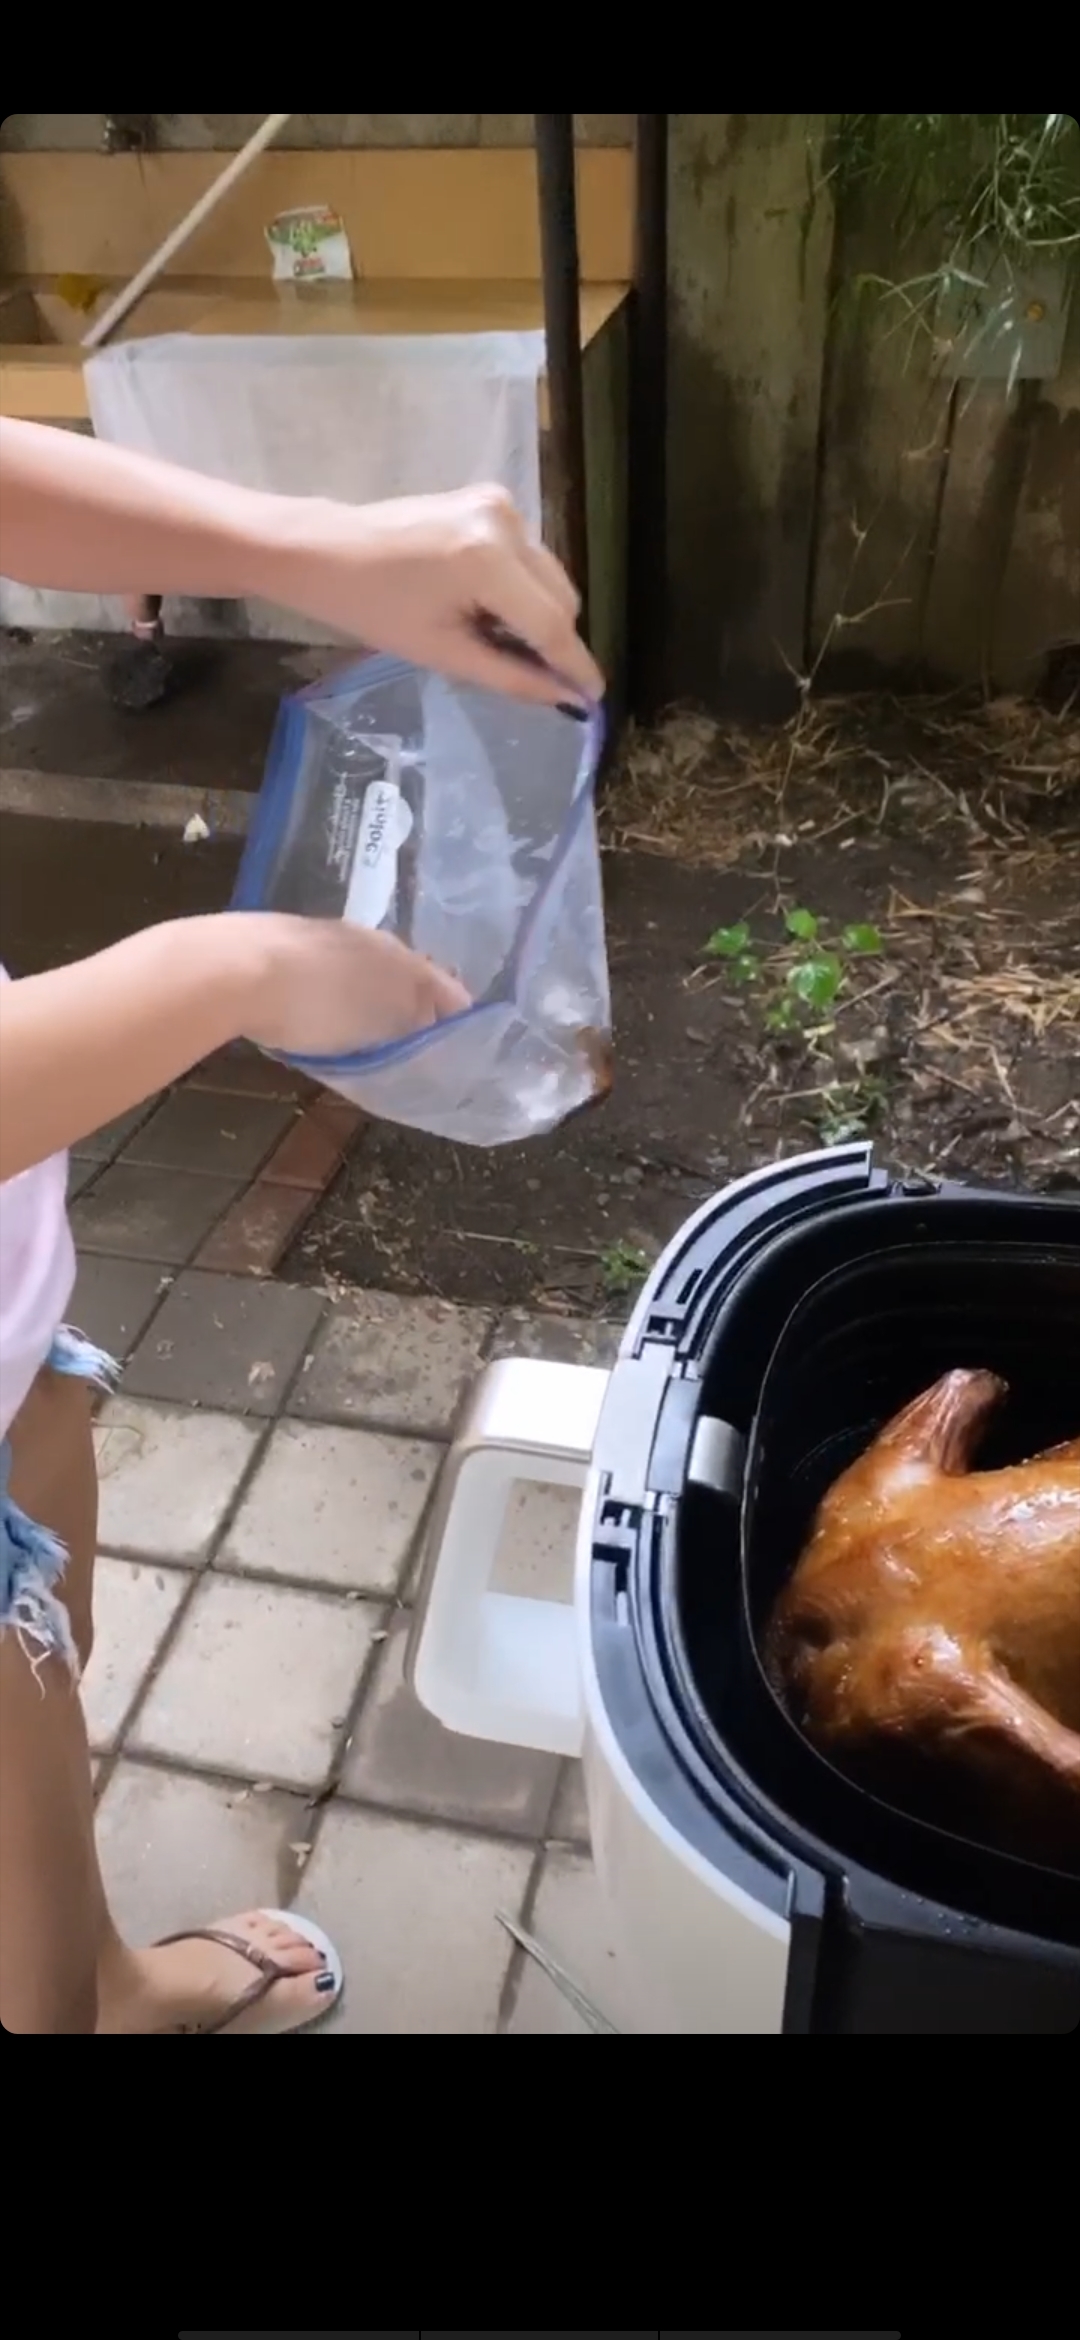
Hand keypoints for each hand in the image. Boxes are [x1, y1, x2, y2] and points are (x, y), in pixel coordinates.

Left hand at [233, 913, 469, 1060]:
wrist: (230, 969)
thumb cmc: (316, 1005)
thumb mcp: (376, 1025)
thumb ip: (411, 1023)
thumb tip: (433, 1022)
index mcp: (397, 955)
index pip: (440, 982)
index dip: (452, 1009)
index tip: (458, 1035)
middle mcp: (364, 936)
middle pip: (400, 969)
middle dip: (411, 998)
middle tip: (413, 1034)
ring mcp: (319, 934)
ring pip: (359, 965)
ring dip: (369, 991)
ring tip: (366, 1023)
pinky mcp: (279, 940)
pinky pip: (321, 968)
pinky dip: (330, 987)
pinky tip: (317, 1005)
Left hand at [268, 482, 602, 709]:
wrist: (325, 550)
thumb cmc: (373, 609)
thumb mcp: (443, 653)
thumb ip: (513, 676)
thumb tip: (568, 700)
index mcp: (487, 560)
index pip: (552, 624)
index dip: (575, 666)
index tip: (595, 699)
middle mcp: (505, 523)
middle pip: (562, 597)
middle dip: (553, 640)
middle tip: (529, 675)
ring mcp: (501, 504)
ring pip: (550, 577)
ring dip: (537, 613)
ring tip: (494, 635)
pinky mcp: (492, 499)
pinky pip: (529, 557)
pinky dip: (521, 587)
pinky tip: (486, 604)